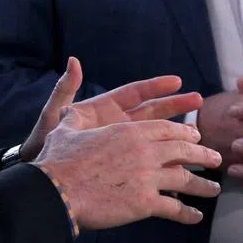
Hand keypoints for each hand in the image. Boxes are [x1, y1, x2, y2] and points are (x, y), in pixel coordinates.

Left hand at [20, 56, 205, 160]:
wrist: (42, 181)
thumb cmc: (44, 146)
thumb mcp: (54, 118)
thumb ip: (65, 91)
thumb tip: (73, 61)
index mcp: (103, 109)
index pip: (134, 94)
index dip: (155, 87)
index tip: (177, 81)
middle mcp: (116, 126)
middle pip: (151, 114)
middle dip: (175, 107)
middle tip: (198, 101)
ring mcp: (121, 147)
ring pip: (154, 139)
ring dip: (175, 137)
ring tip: (199, 137)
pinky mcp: (122, 168)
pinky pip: (148, 164)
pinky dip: (164, 166)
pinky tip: (183, 170)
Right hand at [33, 110, 222, 230]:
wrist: (58, 191)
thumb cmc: (60, 159)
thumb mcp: (68, 128)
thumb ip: (75, 115)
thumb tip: (68, 102)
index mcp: (130, 131)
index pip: (166, 129)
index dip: (184, 134)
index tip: (195, 138)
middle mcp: (144, 151)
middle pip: (183, 151)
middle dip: (203, 154)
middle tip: (216, 158)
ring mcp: (147, 177)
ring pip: (185, 179)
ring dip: (203, 184)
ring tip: (215, 188)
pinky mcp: (145, 203)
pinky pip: (174, 208)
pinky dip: (187, 213)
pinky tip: (196, 216)